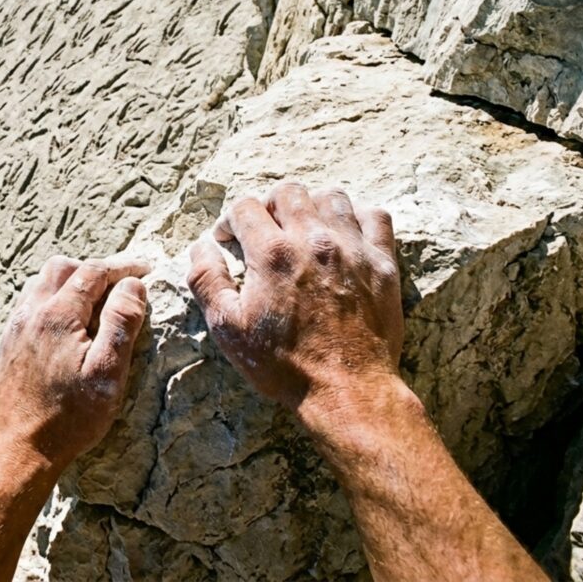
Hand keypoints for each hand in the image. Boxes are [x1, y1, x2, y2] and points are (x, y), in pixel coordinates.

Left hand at [0, 255, 148, 470]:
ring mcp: (15, 328)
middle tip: (119, 285)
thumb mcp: (108, 372)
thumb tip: (132, 285)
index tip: (145, 271)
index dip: (122, 267)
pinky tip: (67, 324)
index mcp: (58, 315)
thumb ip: (121, 324)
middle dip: (93, 269)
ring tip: (94, 302)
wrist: (21, 448)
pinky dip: (52, 300)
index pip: (93, 272)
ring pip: (41, 283)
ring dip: (70, 282)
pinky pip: (29, 304)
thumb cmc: (70, 416)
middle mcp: (31, 313)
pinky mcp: (8, 344)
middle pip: (62, 268)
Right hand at [186, 182, 402, 409]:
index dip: (229, 221)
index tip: (228, 239)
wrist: (347, 390)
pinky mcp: (382, 263)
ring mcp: (352, 248)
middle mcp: (313, 240)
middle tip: (264, 231)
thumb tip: (200, 247)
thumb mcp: (227, 328)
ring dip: (311, 206)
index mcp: (271, 253)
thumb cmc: (283, 364)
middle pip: (287, 192)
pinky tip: (345, 238)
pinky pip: (375, 216)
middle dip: (268, 206)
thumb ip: (207, 280)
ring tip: (304, 230)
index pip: (244, 207)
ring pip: (330, 196)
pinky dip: (357, 219)